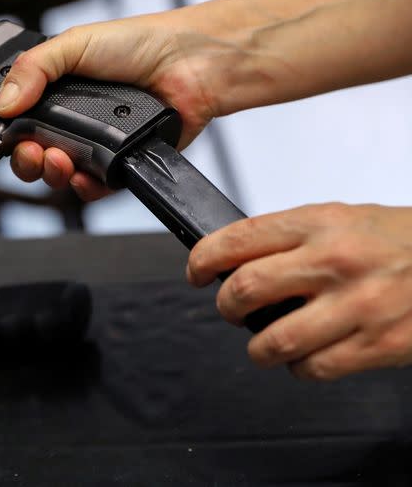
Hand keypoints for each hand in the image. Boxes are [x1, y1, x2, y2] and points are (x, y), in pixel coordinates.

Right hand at [0, 13, 227, 200]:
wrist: (189, 63)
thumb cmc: (139, 44)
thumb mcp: (74, 44)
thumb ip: (32, 68)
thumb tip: (2, 102)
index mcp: (54, 94)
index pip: (20, 125)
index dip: (12, 137)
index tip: (11, 137)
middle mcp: (73, 122)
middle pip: (35, 157)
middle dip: (28, 162)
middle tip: (36, 152)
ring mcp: (97, 145)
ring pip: (61, 176)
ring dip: (54, 175)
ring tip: (61, 160)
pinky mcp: (121, 164)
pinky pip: (97, 188)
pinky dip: (87, 188)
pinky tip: (86, 176)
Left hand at [186, 203, 411, 379]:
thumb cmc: (396, 239)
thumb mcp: (339, 218)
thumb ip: (287, 238)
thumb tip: (232, 262)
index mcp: (319, 224)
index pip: (237, 240)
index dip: (202, 259)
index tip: (196, 272)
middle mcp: (334, 261)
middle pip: (245, 290)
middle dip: (225, 306)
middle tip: (230, 309)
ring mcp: (356, 306)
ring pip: (272, 341)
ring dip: (257, 346)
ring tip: (265, 338)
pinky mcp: (376, 344)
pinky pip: (311, 369)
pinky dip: (297, 367)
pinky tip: (306, 354)